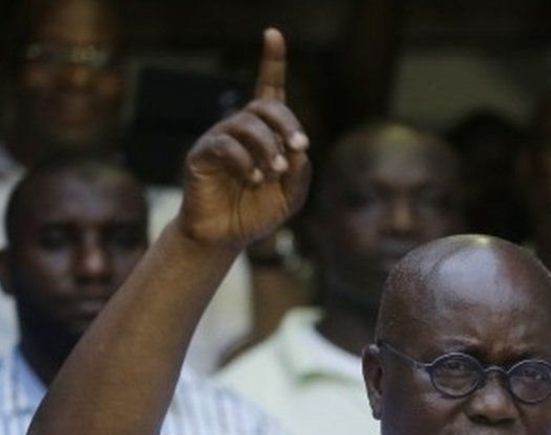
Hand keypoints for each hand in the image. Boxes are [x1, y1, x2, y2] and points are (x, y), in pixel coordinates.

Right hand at [180, 29, 310, 249]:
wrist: (225, 237)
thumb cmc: (257, 212)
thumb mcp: (291, 196)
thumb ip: (301, 174)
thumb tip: (299, 150)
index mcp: (265, 133)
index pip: (269, 90)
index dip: (272, 61)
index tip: (273, 34)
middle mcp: (241, 128)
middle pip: (265, 105)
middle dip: (287, 124)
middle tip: (299, 148)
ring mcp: (219, 138)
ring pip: (246, 125)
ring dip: (267, 148)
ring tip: (272, 173)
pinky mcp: (202, 154)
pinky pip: (224, 145)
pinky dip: (244, 161)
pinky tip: (251, 178)